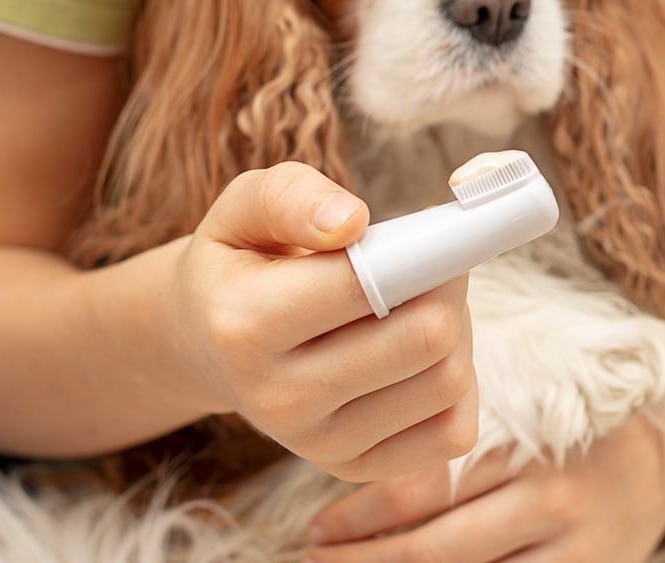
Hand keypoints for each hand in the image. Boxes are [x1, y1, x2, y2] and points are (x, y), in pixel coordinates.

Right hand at [176, 161, 478, 482]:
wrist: (205, 347)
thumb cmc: (238, 264)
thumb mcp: (241, 210)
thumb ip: (291, 197)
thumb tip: (351, 222)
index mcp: (246, 324)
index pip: (368, 285)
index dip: (420, 248)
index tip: (432, 226)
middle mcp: (280, 398)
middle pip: (426, 338)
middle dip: (447, 285)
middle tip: (433, 260)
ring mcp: (319, 444)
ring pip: (448, 382)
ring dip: (457, 332)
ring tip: (422, 303)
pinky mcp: (355, 467)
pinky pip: (452, 432)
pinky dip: (458, 386)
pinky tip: (422, 354)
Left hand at [306, 415, 664, 561]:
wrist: (658, 461)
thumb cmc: (565, 429)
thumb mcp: (517, 411)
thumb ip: (455, 434)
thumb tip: (361, 449)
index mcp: (524, 446)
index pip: (426, 488)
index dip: (362, 515)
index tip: (319, 528)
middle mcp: (548, 501)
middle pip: (435, 549)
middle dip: (365, 561)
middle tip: (317, 560)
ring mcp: (570, 551)